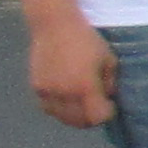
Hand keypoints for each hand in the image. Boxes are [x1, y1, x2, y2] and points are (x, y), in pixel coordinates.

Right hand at [26, 14, 117, 131]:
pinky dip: (58, 109)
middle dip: (92, 118)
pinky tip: (66, 99)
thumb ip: (110, 82)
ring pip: (62, 117)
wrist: (55, 25)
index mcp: (85, 87)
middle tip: (97, 107)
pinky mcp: (36, 87)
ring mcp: (48, 91)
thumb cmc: (87, 40)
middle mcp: (65, 93)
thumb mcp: (109, 59)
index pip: (97, 117)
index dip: (107, 114)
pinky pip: (48, 107)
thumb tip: (107, 98)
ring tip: (81, 104)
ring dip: (74, 116)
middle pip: (80, 122)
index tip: (109, 105)